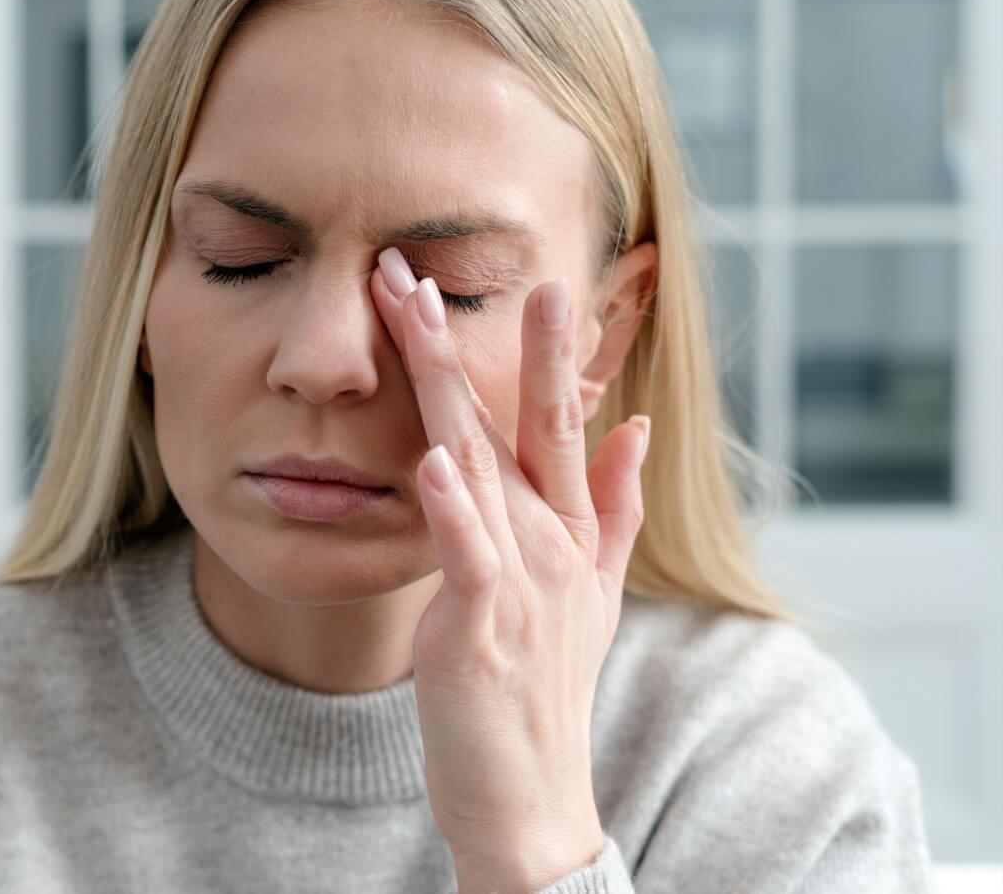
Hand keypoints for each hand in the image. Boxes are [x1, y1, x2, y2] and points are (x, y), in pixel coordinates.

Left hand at [369, 247, 650, 891]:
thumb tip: (637, 427)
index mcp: (567, 527)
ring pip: (480, 464)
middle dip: (483, 336)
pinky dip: (452, 511)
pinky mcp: (483, 629)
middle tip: (436, 259)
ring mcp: (520, 582)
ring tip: (420, 313)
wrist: (532, 798)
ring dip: (450, 387)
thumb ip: (614, 507)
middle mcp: (550, 541)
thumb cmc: (545, 687)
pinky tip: (434, 462)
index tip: (524, 272)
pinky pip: (468, 558)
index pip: (553, 417)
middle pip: (515, 421)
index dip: (537, 347)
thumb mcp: (591, 591)